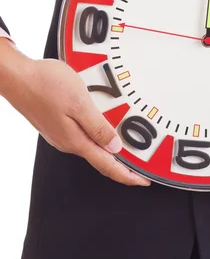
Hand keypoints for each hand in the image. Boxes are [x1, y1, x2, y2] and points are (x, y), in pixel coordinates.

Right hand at [0, 38, 149, 186]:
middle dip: (121, 163)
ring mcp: (60, 134)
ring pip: (90, 145)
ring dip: (109, 148)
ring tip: (127, 144)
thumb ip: (98, 127)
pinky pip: (81, 134)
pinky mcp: (55, 123)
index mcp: (76, 140)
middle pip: (100, 158)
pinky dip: (96, 135)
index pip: (107, 165)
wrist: (18, 77)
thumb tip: (115, 147)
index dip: (127, 175)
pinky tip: (102, 126)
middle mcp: (67, 141)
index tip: (143, 181)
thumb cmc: (45, 85)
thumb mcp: (79, 103)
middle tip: (141, 162)